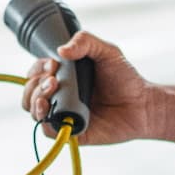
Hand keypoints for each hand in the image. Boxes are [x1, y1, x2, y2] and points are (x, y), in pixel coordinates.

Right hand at [20, 30, 158, 145]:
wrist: (143, 104)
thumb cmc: (126, 79)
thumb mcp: (107, 51)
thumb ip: (86, 42)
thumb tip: (61, 50)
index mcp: (64, 76)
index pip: (37, 72)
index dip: (38, 68)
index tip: (52, 64)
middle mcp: (60, 96)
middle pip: (30, 92)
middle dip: (35, 84)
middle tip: (53, 79)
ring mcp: (65, 114)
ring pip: (34, 110)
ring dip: (34, 99)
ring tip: (50, 92)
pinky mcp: (72, 132)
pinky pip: (48, 130)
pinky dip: (44, 120)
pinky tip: (49, 109)